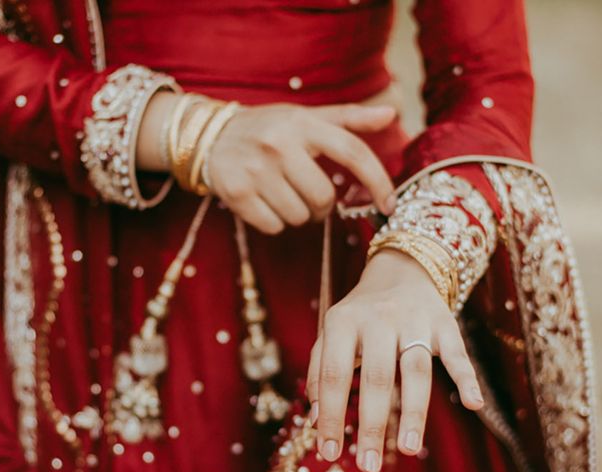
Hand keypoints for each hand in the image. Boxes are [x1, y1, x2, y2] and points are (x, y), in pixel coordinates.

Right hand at [205, 102, 397, 232]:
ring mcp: (256, 169)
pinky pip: (274, 226)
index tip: (389, 205)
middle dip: (322, 206)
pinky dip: (274, 222)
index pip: (352, 152)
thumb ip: (348, 118)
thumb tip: (390, 114)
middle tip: (309, 197)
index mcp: (303, 124)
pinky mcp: (237, 193)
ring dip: (298, 215)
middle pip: (323, 198)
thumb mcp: (306, 117)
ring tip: (284, 196)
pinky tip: (265, 204)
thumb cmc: (269, 129)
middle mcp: (279, 144)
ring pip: (299, 216)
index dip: (377, 181)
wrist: (210, 137)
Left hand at [306, 249, 484, 471]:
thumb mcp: (332, 332)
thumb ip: (320, 370)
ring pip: (415, 370)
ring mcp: (414, 320)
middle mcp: (378, 319)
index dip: (329, 416)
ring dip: (414, 412)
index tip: (329, 454)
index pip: (333, 375)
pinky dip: (466, 378)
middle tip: (369, 465)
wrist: (401, 269)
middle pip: (376, 377)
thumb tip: (314, 418)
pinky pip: (457, 353)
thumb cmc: (360, 314)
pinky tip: (473, 405)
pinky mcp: (445, 322)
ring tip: (409, 449)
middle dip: (372, 424)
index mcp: (343, 322)